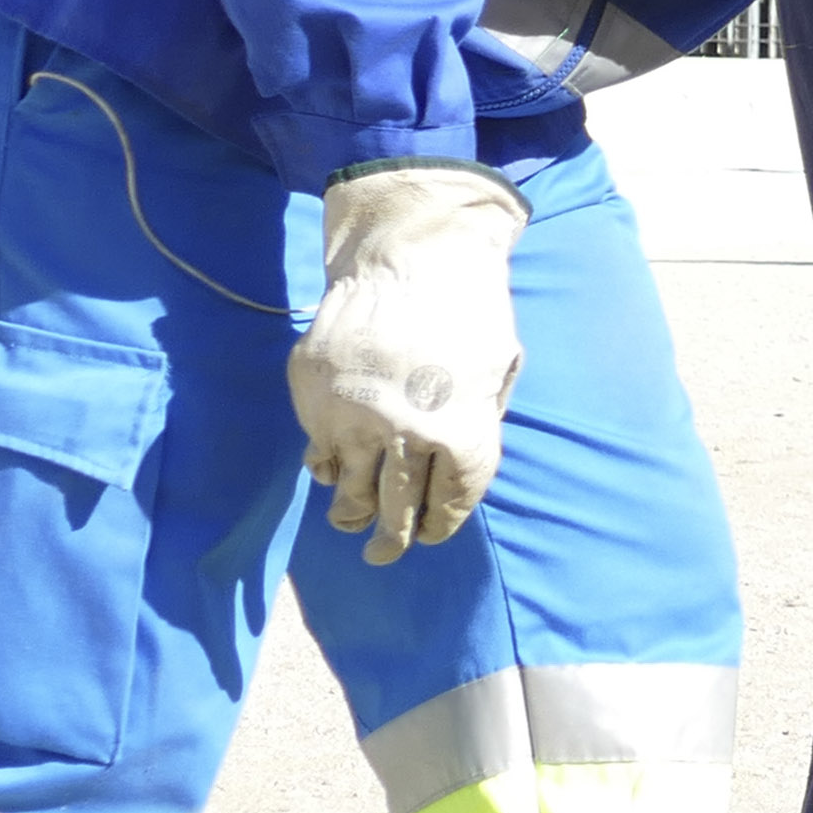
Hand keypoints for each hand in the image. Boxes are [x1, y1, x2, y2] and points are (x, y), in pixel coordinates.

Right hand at [291, 162, 528, 563]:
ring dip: (351, 516)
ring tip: (353, 524)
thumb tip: (451, 467)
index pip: (449, 504)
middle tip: (385, 555)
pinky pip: (317, 454)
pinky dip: (325, 469)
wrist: (409, 257)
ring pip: (349, 494)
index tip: (431, 532)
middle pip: (396, 512)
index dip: (439, 525)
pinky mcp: (314, 399)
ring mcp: (353, 420)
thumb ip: (478, 423)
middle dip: (392, 541)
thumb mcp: (498, 372)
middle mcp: (405, 437)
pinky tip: (333, 473)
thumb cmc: (470, 311)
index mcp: (462, 435)